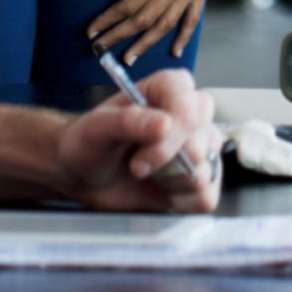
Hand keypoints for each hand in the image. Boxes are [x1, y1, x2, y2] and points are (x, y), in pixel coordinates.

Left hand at [53, 69, 222, 212]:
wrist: (83, 175)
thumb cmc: (88, 142)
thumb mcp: (97, 128)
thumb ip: (128, 121)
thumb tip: (165, 124)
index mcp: (169, 88)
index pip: (192, 107)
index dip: (174, 134)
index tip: (141, 157)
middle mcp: (190, 114)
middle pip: (203, 140)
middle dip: (167, 162)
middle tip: (136, 168)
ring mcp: (198, 147)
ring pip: (207, 170)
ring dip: (171, 182)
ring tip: (147, 176)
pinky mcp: (198, 179)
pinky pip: (208, 197)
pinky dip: (183, 202)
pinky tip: (161, 193)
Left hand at [87, 0, 238, 62]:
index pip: (129, 4)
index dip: (109, 20)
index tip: (92, 31)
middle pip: (144, 19)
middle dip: (120, 36)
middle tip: (100, 49)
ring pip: (166, 24)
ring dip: (146, 43)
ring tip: (129, 58)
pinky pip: (192, 17)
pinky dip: (183, 35)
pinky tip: (174, 50)